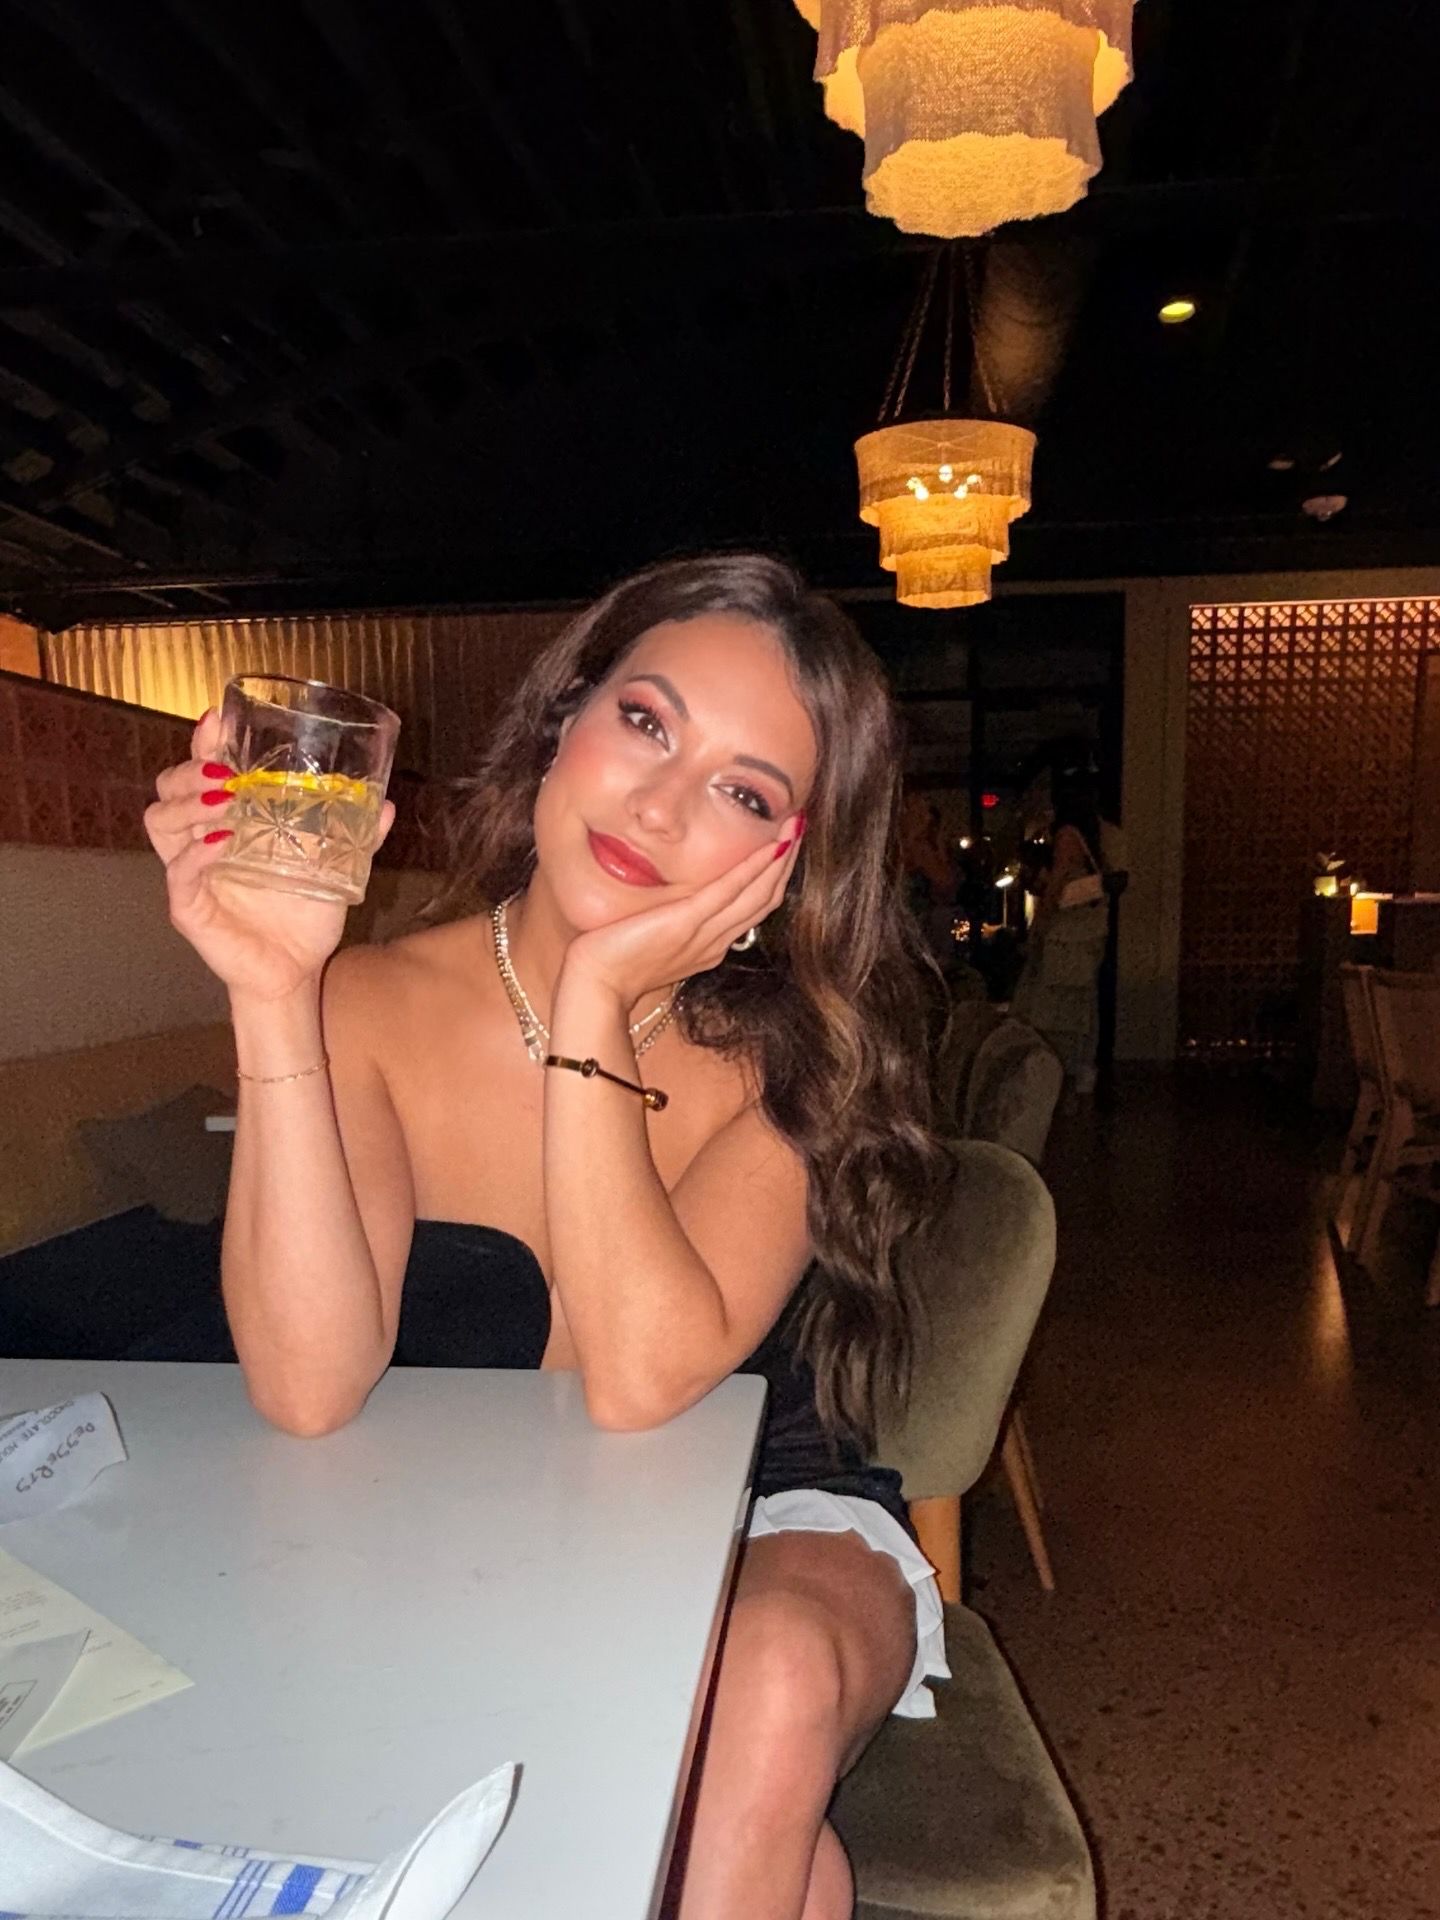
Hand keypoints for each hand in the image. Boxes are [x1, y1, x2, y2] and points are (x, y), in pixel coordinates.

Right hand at [144, 707, 395, 1004]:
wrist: (296, 972)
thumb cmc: (302, 917)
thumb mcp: (333, 868)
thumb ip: (356, 836)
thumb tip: (386, 805)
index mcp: (226, 823)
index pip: (201, 772)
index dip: (204, 743)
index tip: (218, 719)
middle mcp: (199, 842)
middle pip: (168, 788)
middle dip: (190, 769)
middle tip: (225, 771)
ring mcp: (190, 874)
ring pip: (160, 822)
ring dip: (188, 803)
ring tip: (224, 799)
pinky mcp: (189, 909)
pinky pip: (178, 874)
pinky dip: (196, 854)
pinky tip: (221, 842)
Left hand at [561, 817, 803, 1007]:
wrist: (595, 987)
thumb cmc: (613, 963)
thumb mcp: (652, 937)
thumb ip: (671, 918)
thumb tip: (676, 895)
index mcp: (709, 946)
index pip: (753, 908)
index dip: (773, 876)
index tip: (784, 844)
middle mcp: (715, 942)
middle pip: (765, 899)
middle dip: (787, 861)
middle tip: (801, 825)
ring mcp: (704, 934)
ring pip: (758, 894)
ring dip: (781, 857)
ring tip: (796, 824)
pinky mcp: (686, 923)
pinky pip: (730, 892)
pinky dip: (754, 867)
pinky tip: (771, 845)